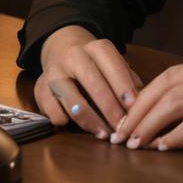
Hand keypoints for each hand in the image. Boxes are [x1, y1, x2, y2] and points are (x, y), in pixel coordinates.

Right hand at [34, 25, 144, 139]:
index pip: (112, 65)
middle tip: (121, 128)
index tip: (133, 107)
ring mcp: (55, 73)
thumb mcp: (112, 64)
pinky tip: (80, 128)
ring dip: (92, 123)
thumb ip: (128, 80)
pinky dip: (69, 124)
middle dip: (110, 109)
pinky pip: (55, 114)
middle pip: (94, 84)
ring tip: (104, 135)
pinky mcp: (40, 90)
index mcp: (96, 47)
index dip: (123, 86)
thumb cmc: (95, 64)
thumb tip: (143, 104)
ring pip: (74, 103)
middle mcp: (74, 56)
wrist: (60, 50)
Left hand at [110, 56, 182, 150]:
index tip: (125, 118)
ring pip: (176, 103)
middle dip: (136, 112)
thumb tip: (182, 115)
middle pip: (165, 87)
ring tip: (133, 144)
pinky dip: (175, 136)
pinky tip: (163, 148)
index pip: (169, 76)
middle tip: (117, 136)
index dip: (141, 97)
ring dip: (148, 125)